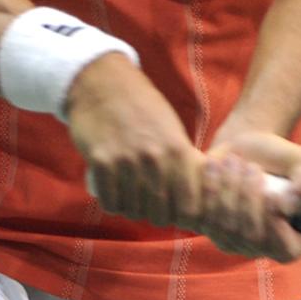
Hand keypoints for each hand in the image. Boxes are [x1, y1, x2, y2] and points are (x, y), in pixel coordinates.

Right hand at [65, 52, 202, 228]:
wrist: (105, 83)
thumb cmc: (144, 107)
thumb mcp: (173, 129)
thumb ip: (185, 161)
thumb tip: (200, 196)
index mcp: (177, 148)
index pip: (189, 204)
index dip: (185, 215)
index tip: (179, 212)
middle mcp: (154, 157)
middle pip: (160, 214)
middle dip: (157, 216)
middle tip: (152, 207)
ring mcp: (126, 160)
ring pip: (133, 210)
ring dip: (133, 209)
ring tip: (133, 197)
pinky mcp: (100, 162)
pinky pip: (110, 202)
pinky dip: (113, 202)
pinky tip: (116, 192)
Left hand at [199, 130, 300, 262]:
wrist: (247, 149)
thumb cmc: (282, 160)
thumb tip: (289, 206)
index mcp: (296, 240)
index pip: (285, 249)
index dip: (276, 226)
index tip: (272, 196)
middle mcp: (264, 248)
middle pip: (252, 237)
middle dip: (250, 197)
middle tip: (252, 167)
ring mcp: (235, 242)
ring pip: (226, 227)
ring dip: (229, 188)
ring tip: (235, 161)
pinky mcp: (211, 229)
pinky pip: (206, 217)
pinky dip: (210, 188)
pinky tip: (216, 166)